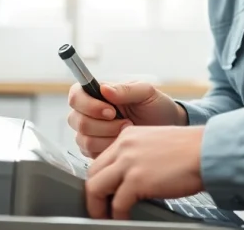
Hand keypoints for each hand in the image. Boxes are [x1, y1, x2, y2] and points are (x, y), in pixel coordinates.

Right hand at [67, 81, 186, 157]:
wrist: (167, 129)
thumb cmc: (156, 107)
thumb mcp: (145, 92)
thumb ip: (125, 89)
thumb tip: (104, 89)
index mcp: (97, 94)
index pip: (76, 96)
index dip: (89, 105)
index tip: (111, 111)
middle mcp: (88, 113)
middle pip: (77, 121)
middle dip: (104, 125)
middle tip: (127, 122)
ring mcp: (90, 133)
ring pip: (83, 140)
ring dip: (108, 138)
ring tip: (127, 131)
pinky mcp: (95, 151)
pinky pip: (91, 154)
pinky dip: (109, 149)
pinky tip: (123, 143)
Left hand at [85, 125, 204, 218]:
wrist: (208, 151)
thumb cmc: (191, 151)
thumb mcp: (157, 145)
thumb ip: (139, 156)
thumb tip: (129, 179)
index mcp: (128, 136)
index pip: (101, 160)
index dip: (100, 180)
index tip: (104, 194)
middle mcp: (124, 146)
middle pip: (93, 174)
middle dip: (93, 196)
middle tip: (100, 209)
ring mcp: (129, 162)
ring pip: (96, 188)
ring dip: (98, 207)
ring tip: (106, 217)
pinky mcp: (137, 179)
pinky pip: (117, 204)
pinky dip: (117, 216)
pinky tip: (124, 219)